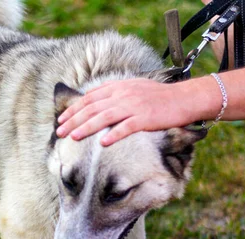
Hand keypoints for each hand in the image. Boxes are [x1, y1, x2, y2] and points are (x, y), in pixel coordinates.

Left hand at [56, 78, 210, 145]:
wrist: (184, 99)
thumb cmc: (159, 97)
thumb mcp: (133, 88)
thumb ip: (114, 93)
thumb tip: (94, 100)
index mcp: (119, 87)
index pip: (90, 98)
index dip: (73, 109)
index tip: (61, 119)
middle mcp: (124, 94)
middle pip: (92, 108)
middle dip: (73, 120)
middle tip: (59, 131)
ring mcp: (134, 106)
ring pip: (104, 117)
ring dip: (86, 127)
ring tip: (73, 137)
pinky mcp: (146, 118)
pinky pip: (126, 127)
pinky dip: (113, 135)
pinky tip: (102, 143)